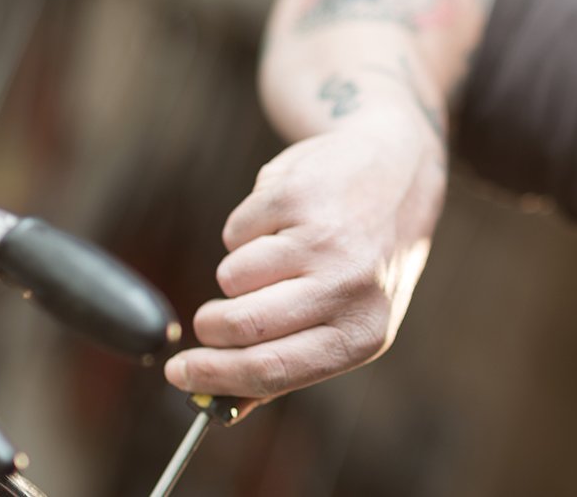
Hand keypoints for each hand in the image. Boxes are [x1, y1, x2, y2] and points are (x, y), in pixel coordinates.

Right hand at [164, 121, 443, 415]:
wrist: (399, 172)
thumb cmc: (363, 262)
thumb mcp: (350, 320)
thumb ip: (288, 364)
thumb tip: (217, 404)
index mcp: (362, 334)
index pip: (272, 370)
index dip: (214, 376)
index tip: (177, 374)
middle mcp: (347, 287)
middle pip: (242, 326)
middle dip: (210, 326)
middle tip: (209, 320)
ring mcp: (322, 238)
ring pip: (231, 276)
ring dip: (237, 273)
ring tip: (276, 258)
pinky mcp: (297, 195)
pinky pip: (235, 231)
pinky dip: (248, 231)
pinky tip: (285, 221)